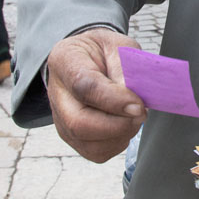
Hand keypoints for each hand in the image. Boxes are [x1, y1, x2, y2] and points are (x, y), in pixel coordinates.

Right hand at [46, 28, 146, 162]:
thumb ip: (125, 66)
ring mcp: (61, 119)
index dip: (114, 100)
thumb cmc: (101, 52)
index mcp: (66, 61)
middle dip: (118, 124)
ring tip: (133, 116)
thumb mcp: (117, 45)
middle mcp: (57, 94)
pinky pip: (96, 152)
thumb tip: (133, 97)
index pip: (85, 87)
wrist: (85, 59)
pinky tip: (124, 125)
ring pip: (88, 143)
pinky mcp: (71, 137)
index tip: (138, 105)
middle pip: (80, 123)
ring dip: (120, 134)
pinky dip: (117, 143)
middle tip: (140, 113)